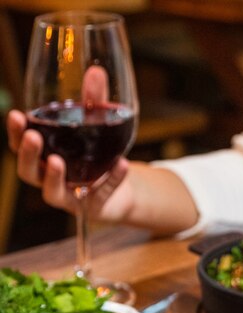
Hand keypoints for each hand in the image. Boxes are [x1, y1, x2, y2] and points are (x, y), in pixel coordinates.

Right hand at [7, 66, 134, 220]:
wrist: (123, 189)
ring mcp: (71, 196)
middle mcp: (50, 179)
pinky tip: (122, 164)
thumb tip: (96, 70)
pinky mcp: (93, 207)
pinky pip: (101, 194)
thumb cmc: (99, 155)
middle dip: (27, 154)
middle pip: (28, 171)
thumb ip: (94, 101)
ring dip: (52, 176)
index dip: (14, 133)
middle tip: (33, 137)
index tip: (16, 116)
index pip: (19, 145)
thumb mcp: (97, 126)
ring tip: (56, 160)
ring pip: (52, 192)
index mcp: (43, 156)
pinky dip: (113, 179)